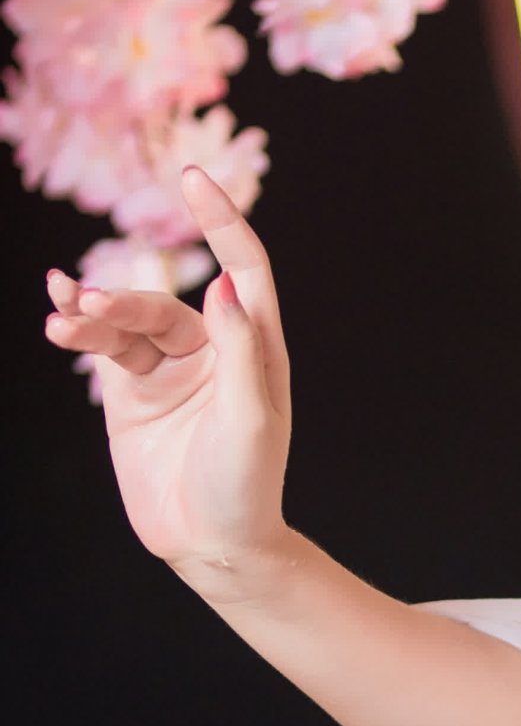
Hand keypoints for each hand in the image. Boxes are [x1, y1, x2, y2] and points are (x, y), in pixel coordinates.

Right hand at [42, 166, 292, 589]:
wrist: (213, 547)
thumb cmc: (246, 485)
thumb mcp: (250, 419)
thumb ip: (240, 350)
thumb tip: (222, 284)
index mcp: (256, 349)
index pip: (242, 268)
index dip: (220, 222)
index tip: (190, 179)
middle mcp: (213, 351)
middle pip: (164, 303)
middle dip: (125, 302)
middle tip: (92, 310)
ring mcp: (168, 371)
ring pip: (125, 323)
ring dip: (93, 315)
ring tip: (64, 317)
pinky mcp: (131, 394)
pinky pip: (103, 348)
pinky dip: (80, 330)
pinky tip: (59, 320)